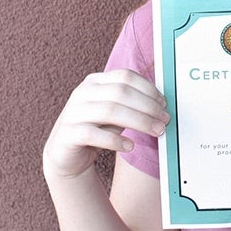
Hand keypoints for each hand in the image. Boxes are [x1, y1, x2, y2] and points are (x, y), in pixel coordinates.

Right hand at [43, 69, 169, 178]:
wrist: (65, 154)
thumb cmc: (95, 129)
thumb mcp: (115, 113)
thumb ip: (132, 105)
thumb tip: (161, 105)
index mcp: (95, 81)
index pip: (125, 76)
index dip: (148, 89)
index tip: (164, 104)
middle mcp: (82, 93)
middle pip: (120, 92)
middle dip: (147, 106)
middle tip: (164, 121)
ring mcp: (73, 112)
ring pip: (109, 110)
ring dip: (139, 121)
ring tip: (155, 132)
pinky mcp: (67, 134)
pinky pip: (93, 134)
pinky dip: (115, 140)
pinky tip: (129, 146)